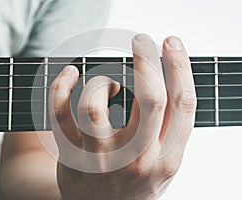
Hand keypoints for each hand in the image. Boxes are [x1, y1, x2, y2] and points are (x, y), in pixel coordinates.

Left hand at [49, 34, 196, 199]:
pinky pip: (60, 112)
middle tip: (141, 39)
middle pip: (149, 99)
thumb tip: (168, 77)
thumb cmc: (136, 182)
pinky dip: (61, 85)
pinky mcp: (71, 156)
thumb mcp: (165, 163)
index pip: (181, 104)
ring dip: (102, 80)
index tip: (170, 43)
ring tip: (108, 83)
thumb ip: (172, 129)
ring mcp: (101, 158)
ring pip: (96, 103)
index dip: (179, 67)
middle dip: (147, 60)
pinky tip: (69, 74)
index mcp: (166, 158)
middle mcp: (137, 159)